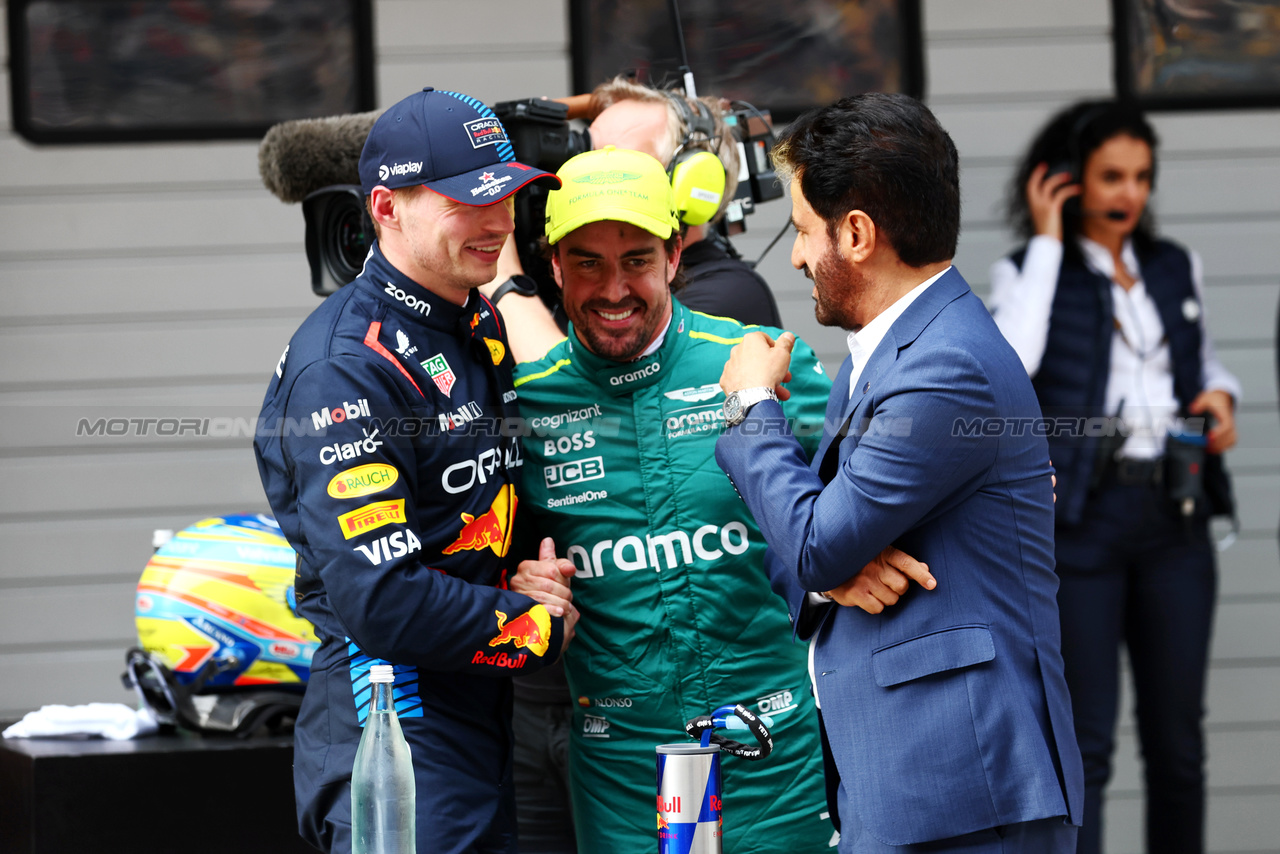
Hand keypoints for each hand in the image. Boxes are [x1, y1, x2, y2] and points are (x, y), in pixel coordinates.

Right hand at [511, 537, 579, 653]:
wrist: (541, 624)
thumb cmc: (550, 595)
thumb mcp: (556, 577)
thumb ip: (557, 563)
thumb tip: (548, 541)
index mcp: (526, 568)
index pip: (551, 569)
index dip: (563, 579)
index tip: (565, 583)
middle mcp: (517, 581)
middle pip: (549, 584)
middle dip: (564, 594)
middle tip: (566, 600)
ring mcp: (517, 597)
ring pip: (544, 597)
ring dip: (560, 605)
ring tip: (563, 609)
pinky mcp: (519, 612)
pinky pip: (539, 610)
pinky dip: (552, 612)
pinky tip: (556, 614)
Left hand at [720, 331, 794, 399]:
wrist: (751, 395)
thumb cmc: (767, 373)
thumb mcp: (783, 354)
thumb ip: (786, 342)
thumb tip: (788, 336)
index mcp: (751, 340)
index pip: (765, 339)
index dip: (776, 349)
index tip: (781, 358)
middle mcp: (738, 349)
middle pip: (759, 357)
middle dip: (773, 367)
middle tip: (783, 377)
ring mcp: (731, 365)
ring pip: (751, 370)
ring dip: (764, 378)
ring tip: (778, 391)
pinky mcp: (727, 379)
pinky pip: (741, 380)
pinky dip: (749, 385)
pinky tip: (759, 392)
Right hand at [825, 546, 935, 613]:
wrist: (830, 566)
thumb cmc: (864, 562)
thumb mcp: (882, 556)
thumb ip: (904, 563)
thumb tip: (926, 568)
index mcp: (884, 553)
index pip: (907, 563)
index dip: (921, 574)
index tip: (932, 584)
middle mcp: (875, 566)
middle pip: (902, 586)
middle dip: (899, 589)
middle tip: (887, 584)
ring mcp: (864, 580)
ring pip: (892, 599)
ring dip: (887, 598)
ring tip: (874, 589)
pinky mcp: (855, 593)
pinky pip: (877, 608)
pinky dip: (875, 606)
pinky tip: (867, 597)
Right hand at [1026, 162, 1080, 240]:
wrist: (1046, 243)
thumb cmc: (1047, 233)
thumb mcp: (1044, 218)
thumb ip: (1046, 208)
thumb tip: (1054, 201)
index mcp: (1032, 206)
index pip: (1029, 187)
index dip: (1034, 176)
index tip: (1041, 168)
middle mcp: (1035, 204)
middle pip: (1034, 183)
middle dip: (1039, 173)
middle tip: (1046, 165)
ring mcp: (1042, 205)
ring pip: (1049, 185)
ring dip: (1059, 178)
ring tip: (1069, 176)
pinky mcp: (1052, 208)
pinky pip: (1061, 193)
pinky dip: (1071, 189)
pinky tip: (1078, 189)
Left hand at [1189, 389, 1236, 453]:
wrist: (1223, 396)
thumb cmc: (1213, 398)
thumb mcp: (1205, 398)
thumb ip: (1199, 404)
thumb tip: (1193, 410)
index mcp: (1225, 414)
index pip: (1226, 425)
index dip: (1219, 433)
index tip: (1209, 437)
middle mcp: (1231, 422)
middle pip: (1230, 435)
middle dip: (1219, 443)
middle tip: (1206, 447)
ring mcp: (1232, 426)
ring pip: (1232, 440)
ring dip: (1222, 447)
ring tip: (1209, 450)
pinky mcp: (1230, 430)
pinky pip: (1232, 441)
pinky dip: (1225, 447)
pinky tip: (1214, 450)